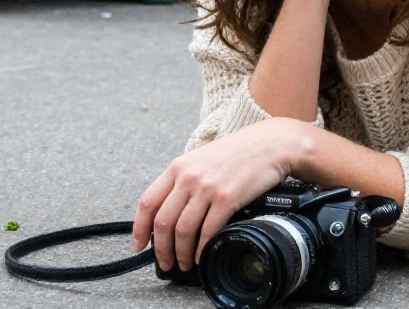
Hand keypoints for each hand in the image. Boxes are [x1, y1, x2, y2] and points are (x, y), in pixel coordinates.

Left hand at [132, 119, 308, 270]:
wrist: (269, 145)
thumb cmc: (238, 153)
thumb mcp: (202, 159)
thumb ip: (184, 180)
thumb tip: (171, 212)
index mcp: (178, 167)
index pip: (147, 203)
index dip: (139, 229)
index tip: (139, 245)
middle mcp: (188, 177)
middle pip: (163, 222)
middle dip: (161, 249)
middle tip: (165, 262)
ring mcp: (207, 188)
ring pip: (183, 230)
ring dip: (181, 253)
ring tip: (184, 263)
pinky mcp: (227, 198)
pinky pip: (207, 231)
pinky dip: (201, 249)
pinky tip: (202, 255)